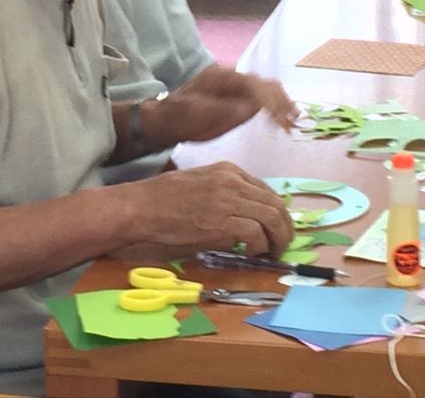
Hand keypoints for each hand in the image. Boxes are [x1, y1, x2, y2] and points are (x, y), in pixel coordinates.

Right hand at [110, 161, 292, 260]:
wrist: (139, 208)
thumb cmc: (162, 200)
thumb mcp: (200, 184)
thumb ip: (225, 193)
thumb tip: (246, 215)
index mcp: (228, 170)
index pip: (267, 191)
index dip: (276, 213)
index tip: (276, 229)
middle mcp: (233, 182)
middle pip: (276, 205)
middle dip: (285, 228)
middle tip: (281, 245)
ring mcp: (229, 201)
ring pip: (273, 219)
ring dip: (278, 240)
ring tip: (272, 254)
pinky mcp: (223, 223)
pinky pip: (256, 236)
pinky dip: (259, 248)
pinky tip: (251, 254)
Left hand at [143, 65, 298, 146]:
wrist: (164, 120)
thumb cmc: (179, 117)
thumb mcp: (198, 114)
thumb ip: (226, 109)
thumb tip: (254, 106)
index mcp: (221, 77)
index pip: (253, 85)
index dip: (269, 101)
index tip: (280, 119)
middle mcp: (231, 77)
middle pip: (263, 84)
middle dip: (280, 102)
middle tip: (291, 122)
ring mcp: (234, 85)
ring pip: (266, 88)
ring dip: (281, 103)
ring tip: (292, 120)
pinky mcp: (237, 96)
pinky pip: (260, 97)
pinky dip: (274, 106)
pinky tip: (283, 118)